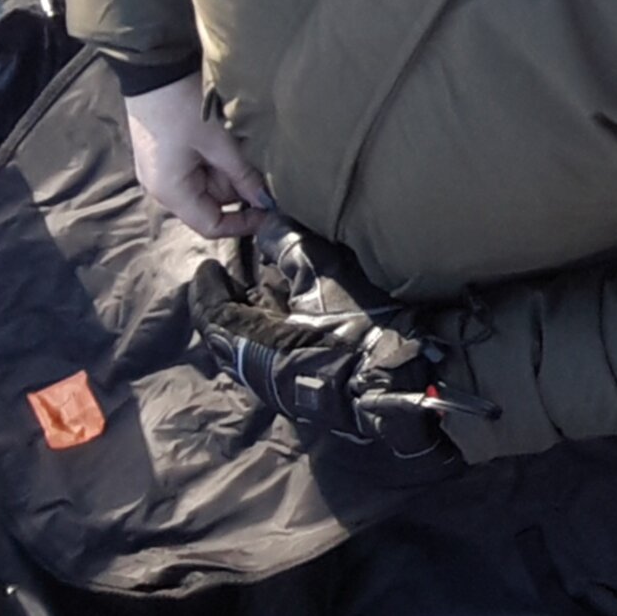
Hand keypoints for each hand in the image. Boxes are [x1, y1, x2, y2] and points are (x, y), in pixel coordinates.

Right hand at [124, 72, 272, 238]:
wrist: (153, 69)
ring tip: (242, 146)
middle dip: (239, 188)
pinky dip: (218, 159)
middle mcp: (163, 188)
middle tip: (262, 166)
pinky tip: (229, 140)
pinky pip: (199, 167)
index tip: (271, 212)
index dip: (243, 224)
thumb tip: (265, 202)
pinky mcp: (168, 154)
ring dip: (230, 170)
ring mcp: (164, 170)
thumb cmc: (182, 107)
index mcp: (171, 192)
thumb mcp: (218, 142)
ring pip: (209, 183)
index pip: (211, 226)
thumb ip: (243, 175)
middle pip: (212, 203)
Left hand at [187, 258, 492, 459]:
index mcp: (254, 345)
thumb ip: (288, 247)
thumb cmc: (361, 324)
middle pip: (230, 334)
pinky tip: (293, 313)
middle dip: (229, 303)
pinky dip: (273, 331)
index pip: (214, 315)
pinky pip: (274, 356)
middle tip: (234, 275)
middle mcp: (260, 371)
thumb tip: (264, 226)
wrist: (407, 379)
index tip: (209, 266)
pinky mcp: (308, 389)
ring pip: (253, 346)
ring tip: (265, 289)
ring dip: (253, 317)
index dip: (209, 288)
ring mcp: (284, 385)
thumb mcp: (325, 273)